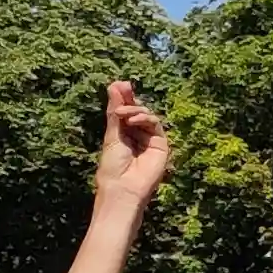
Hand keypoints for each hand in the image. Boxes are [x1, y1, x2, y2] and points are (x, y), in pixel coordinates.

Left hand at [94, 81, 169, 208]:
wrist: (122, 188)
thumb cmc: (112, 167)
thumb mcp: (112, 135)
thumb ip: (115, 112)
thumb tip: (114, 85)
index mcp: (122, 135)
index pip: (125, 112)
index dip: (123, 98)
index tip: (118, 84)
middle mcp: (137, 136)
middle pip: (136, 112)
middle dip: (129, 99)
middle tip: (122, 87)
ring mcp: (149, 140)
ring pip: (146, 116)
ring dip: (134, 110)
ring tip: (123, 113)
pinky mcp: (161, 145)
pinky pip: (155, 125)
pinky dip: (145, 119)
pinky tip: (133, 121)